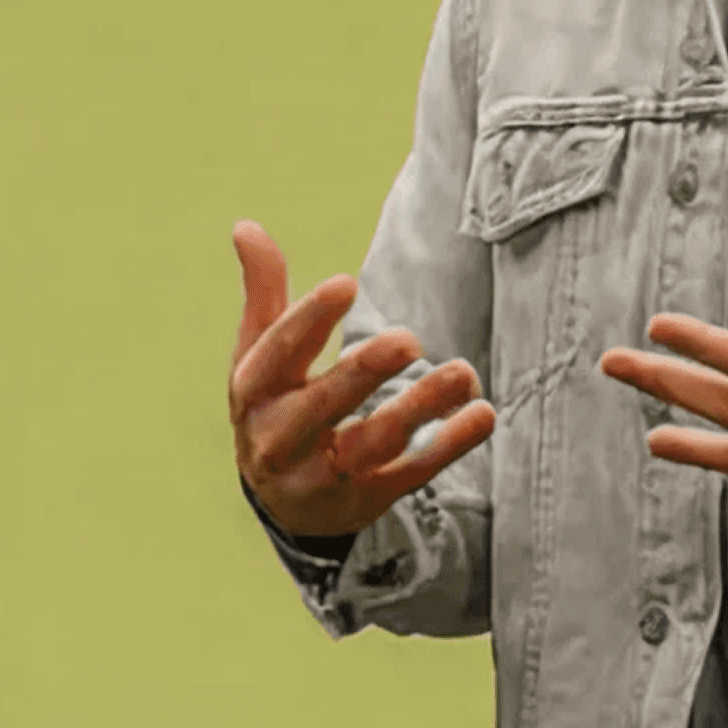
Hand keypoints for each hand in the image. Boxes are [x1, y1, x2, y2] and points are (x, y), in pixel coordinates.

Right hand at [229, 222, 495, 539]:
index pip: (278, 352)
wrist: (283, 502)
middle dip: (365, 372)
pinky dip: (449, 446)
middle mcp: (282, 438)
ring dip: (420, 408)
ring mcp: (326, 474)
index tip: (345, 285)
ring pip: (374, 443)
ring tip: (463, 373)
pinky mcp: (369, 497)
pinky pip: (412, 475)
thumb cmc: (275, 404)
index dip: (309, 319)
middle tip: (409, 340)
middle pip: (323, 405)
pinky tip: (482, 414)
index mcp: (255, 390)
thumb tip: (245, 225)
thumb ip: (263, 291)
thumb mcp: (258, 353)